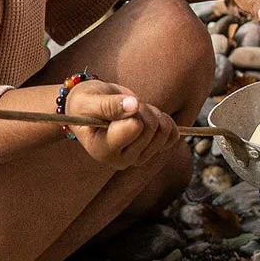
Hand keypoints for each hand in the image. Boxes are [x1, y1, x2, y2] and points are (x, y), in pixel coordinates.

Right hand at [64, 80, 179, 169]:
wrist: (92, 109)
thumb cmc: (86, 104)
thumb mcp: (89, 100)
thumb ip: (108, 104)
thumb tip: (133, 106)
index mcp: (102, 150)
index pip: (135, 127)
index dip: (131, 109)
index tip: (117, 105)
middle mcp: (121, 160)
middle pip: (151, 127)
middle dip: (141, 109)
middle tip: (124, 106)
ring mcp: (139, 158)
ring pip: (164, 130)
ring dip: (152, 113)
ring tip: (133, 112)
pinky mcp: (153, 151)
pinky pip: (173, 135)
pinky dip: (163, 120)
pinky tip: (146, 118)